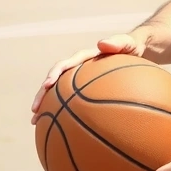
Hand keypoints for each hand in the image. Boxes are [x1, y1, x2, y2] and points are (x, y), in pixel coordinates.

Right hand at [30, 33, 144, 124]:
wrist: (136, 50)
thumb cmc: (132, 47)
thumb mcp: (128, 43)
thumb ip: (118, 42)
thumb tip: (101, 43)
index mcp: (85, 58)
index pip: (65, 65)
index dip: (55, 74)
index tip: (47, 85)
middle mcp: (79, 69)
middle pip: (56, 81)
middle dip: (43, 94)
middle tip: (34, 110)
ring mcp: (81, 80)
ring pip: (60, 93)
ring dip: (47, 105)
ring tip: (36, 122)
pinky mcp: (85, 90)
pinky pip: (73, 101)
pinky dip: (65, 112)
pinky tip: (61, 129)